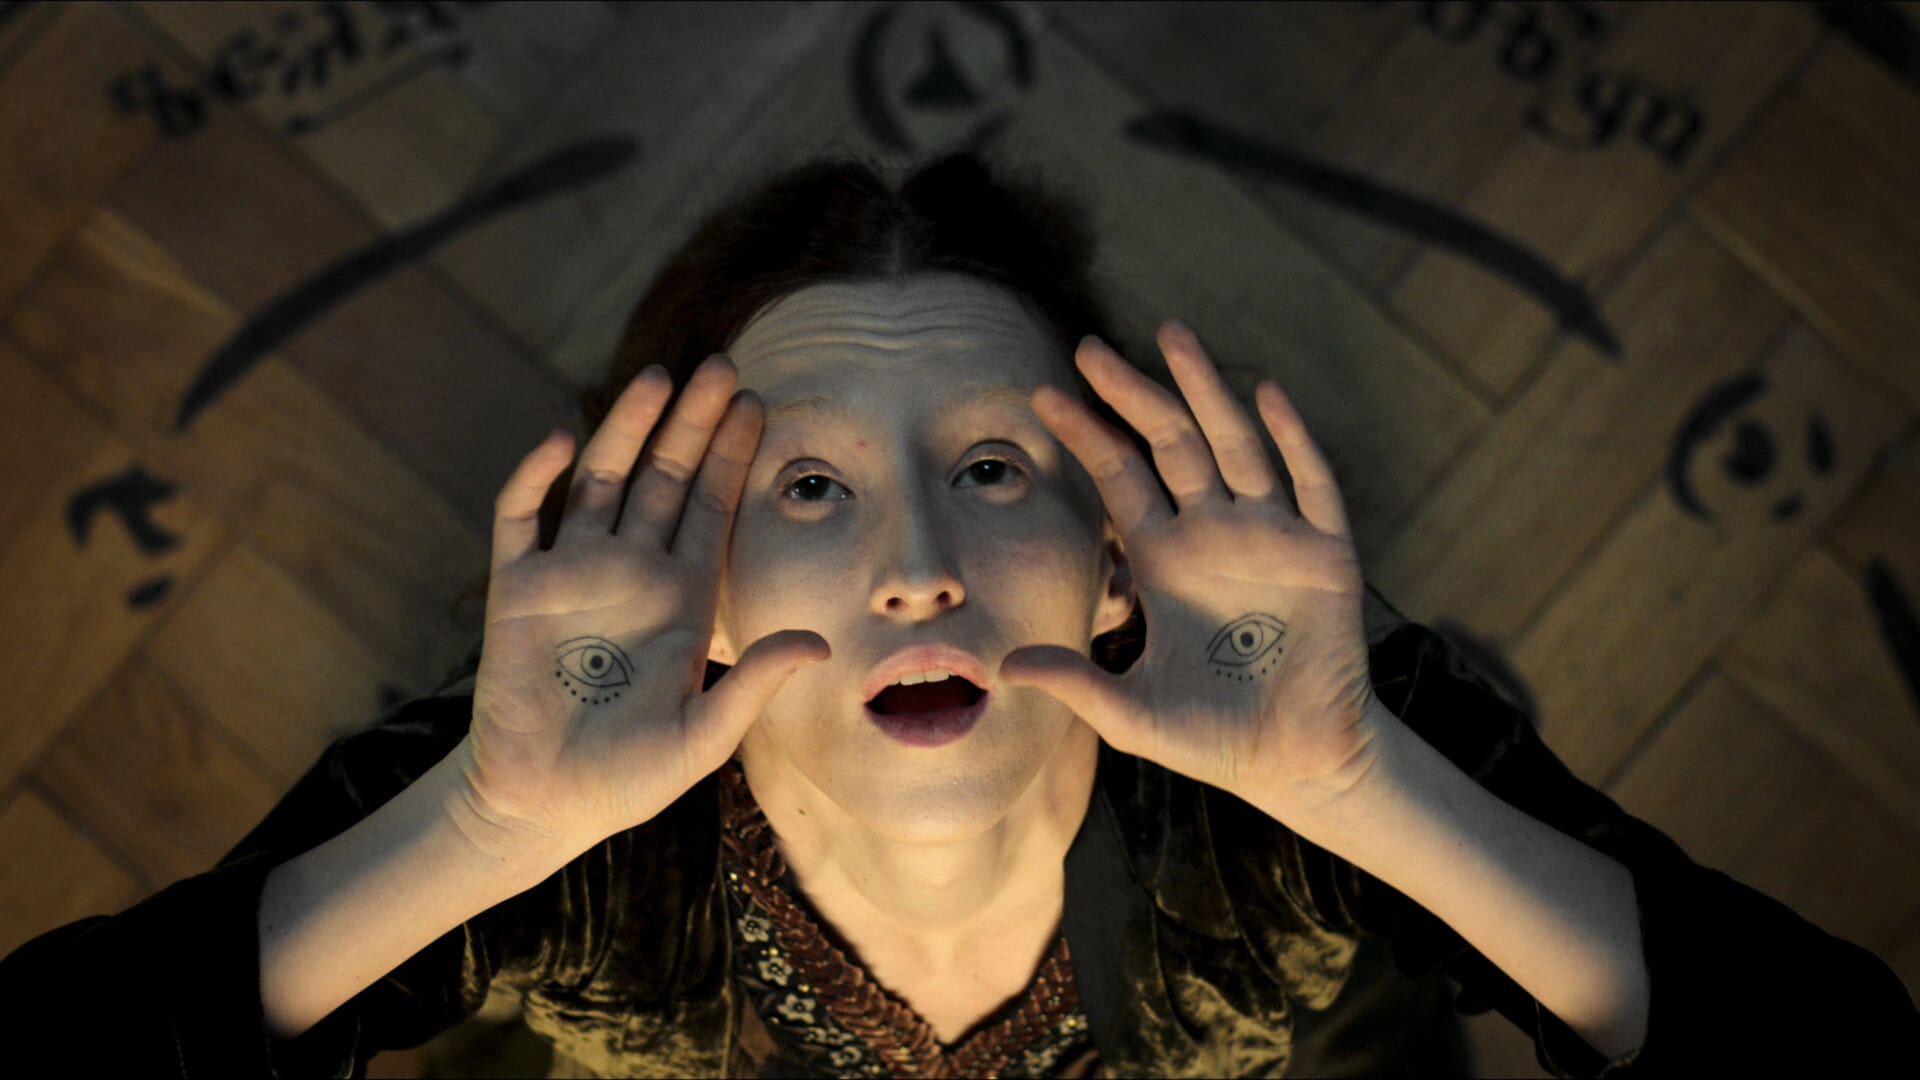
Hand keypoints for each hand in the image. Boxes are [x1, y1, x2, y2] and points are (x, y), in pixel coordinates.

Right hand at [462, 355, 827, 852]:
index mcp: (681, 597)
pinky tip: (564, 439)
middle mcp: (630, 570)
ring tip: (658, 377)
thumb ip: (753, 684)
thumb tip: (820, 643)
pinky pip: (522, 517)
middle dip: (693, 422)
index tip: (760, 403)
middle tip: (723, 365)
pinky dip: (537, 476)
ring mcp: (572, 572)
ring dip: (627, 428)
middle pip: (666, 477)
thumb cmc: (628, 778)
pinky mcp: (515, 588)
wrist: (542, 806)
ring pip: (602, 479)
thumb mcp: (704, 737)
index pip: (712, 508)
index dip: (734, 456)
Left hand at [1001, 322, 1384, 817]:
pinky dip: (1292, 440)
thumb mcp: (1131, 713)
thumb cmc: (1214, 738)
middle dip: (1133, 394)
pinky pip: (1310, 485)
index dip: (1087, 435)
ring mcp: (1271, 536)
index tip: (1043, 395)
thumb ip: (1075, 682)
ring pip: (1234, 445)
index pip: (1121, 478)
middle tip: (1089, 346)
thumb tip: (1002, 665)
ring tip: (1172, 336)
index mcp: (1166, 559)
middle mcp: (1215, 532)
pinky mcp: (1324, 554)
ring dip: (1205, 390)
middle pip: (1170, 443)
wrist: (1298, 764)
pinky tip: (1267, 395)